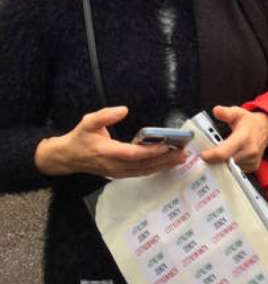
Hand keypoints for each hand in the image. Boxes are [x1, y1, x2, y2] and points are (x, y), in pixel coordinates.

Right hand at [34, 107, 184, 178]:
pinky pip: (141, 173)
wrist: (68, 158)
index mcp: (107, 152)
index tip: (167, 145)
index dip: (150, 151)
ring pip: (144, 171)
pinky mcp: (121, 174)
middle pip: (144, 165)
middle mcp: (114, 165)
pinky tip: (168, 163)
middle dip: (165, 159)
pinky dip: (156, 169)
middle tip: (183, 152)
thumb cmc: (80, 138)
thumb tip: (123, 109)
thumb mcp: (88, 122)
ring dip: (164, 165)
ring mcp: (118, 172)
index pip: (133, 154)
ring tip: (181, 158)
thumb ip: (104, 115)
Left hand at [200, 106, 267, 172]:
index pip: (223, 153)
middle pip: (225, 162)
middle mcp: (249, 151)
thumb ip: (226, 113)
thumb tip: (216, 111)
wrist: (265, 129)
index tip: (202, 155)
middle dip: (214, 159)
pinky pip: (237, 169)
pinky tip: (232, 156)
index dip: (210, 156)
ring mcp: (252, 161)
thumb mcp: (238, 113)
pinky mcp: (253, 167)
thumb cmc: (249, 122)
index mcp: (243, 138)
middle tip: (208, 154)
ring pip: (230, 167)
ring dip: (223, 162)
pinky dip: (231, 164)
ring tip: (222, 153)